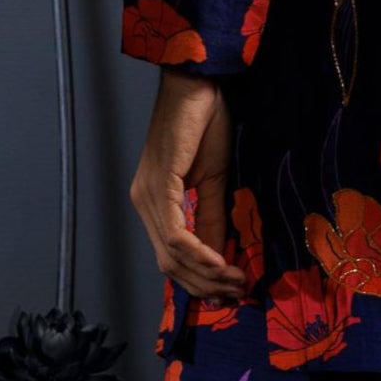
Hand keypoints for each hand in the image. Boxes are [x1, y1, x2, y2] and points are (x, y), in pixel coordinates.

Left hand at [130, 69, 247, 302]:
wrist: (197, 87)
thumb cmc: (205, 125)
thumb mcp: (215, 181)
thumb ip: (213, 219)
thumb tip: (221, 258)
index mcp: (153, 202)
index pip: (170, 256)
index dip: (199, 279)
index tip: (231, 290)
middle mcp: (143, 203)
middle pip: (168, 263)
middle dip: (204, 284)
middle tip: (237, 292)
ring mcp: (147, 196)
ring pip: (171, 254)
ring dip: (206, 273)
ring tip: (235, 280)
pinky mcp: (159, 186)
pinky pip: (176, 232)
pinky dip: (198, 252)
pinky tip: (220, 261)